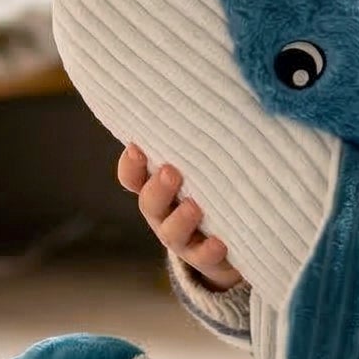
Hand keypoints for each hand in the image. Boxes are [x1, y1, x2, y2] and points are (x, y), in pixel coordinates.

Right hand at [117, 144, 244, 292]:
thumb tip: (209, 101)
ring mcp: (181, 238)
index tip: (136, 147)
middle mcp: (163, 213)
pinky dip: (209, 250)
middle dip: (157, 188)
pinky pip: (203, 257)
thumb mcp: (200, 168)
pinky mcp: (204, 258)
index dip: (131, 165)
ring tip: (194, 206)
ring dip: (180, 219)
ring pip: (170, 232)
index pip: (133, 176)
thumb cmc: (210, 191)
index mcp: (156, 187)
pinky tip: (220, 242)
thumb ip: (197, 145)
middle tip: (170, 171)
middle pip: (149, 202)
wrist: (227, 246)